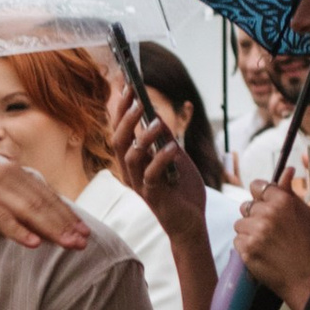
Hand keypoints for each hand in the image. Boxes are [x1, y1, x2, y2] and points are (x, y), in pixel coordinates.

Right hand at [0, 162, 91, 254]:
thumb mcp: (1, 212)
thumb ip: (26, 217)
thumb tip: (59, 233)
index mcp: (15, 173)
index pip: (48, 197)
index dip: (68, 216)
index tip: (85, 234)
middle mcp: (5, 174)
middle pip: (42, 203)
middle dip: (65, 225)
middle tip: (82, 243)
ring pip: (28, 209)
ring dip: (50, 229)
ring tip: (68, 244)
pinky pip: (3, 218)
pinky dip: (19, 232)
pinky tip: (34, 244)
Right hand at [107, 95, 210, 254]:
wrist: (190, 223)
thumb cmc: (182, 191)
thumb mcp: (175, 159)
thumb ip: (165, 141)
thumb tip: (157, 117)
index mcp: (133, 161)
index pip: (120, 131)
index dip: (121, 109)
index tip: (127, 87)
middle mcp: (130, 172)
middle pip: (118, 140)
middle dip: (126, 118)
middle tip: (138, 99)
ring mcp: (139, 184)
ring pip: (130, 156)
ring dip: (144, 136)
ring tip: (160, 122)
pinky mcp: (153, 195)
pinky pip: (151, 174)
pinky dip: (161, 159)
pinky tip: (173, 148)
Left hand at [233, 178, 309, 309]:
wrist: (304, 277)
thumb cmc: (306, 244)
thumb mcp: (306, 213)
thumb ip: (292, 191)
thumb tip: (287, 170)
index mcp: (283, 201)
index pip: (257, 186)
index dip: (260, 195)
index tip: (264, 203)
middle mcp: (268, 214)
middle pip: (246, 205)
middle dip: (255, 216)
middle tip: (269, 229)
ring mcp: (255, 232)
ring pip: (240, 223)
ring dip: (249, 231)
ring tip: (265, 242)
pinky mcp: (246, 248)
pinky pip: (237, 240)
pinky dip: (246, 246)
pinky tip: (261, 251)